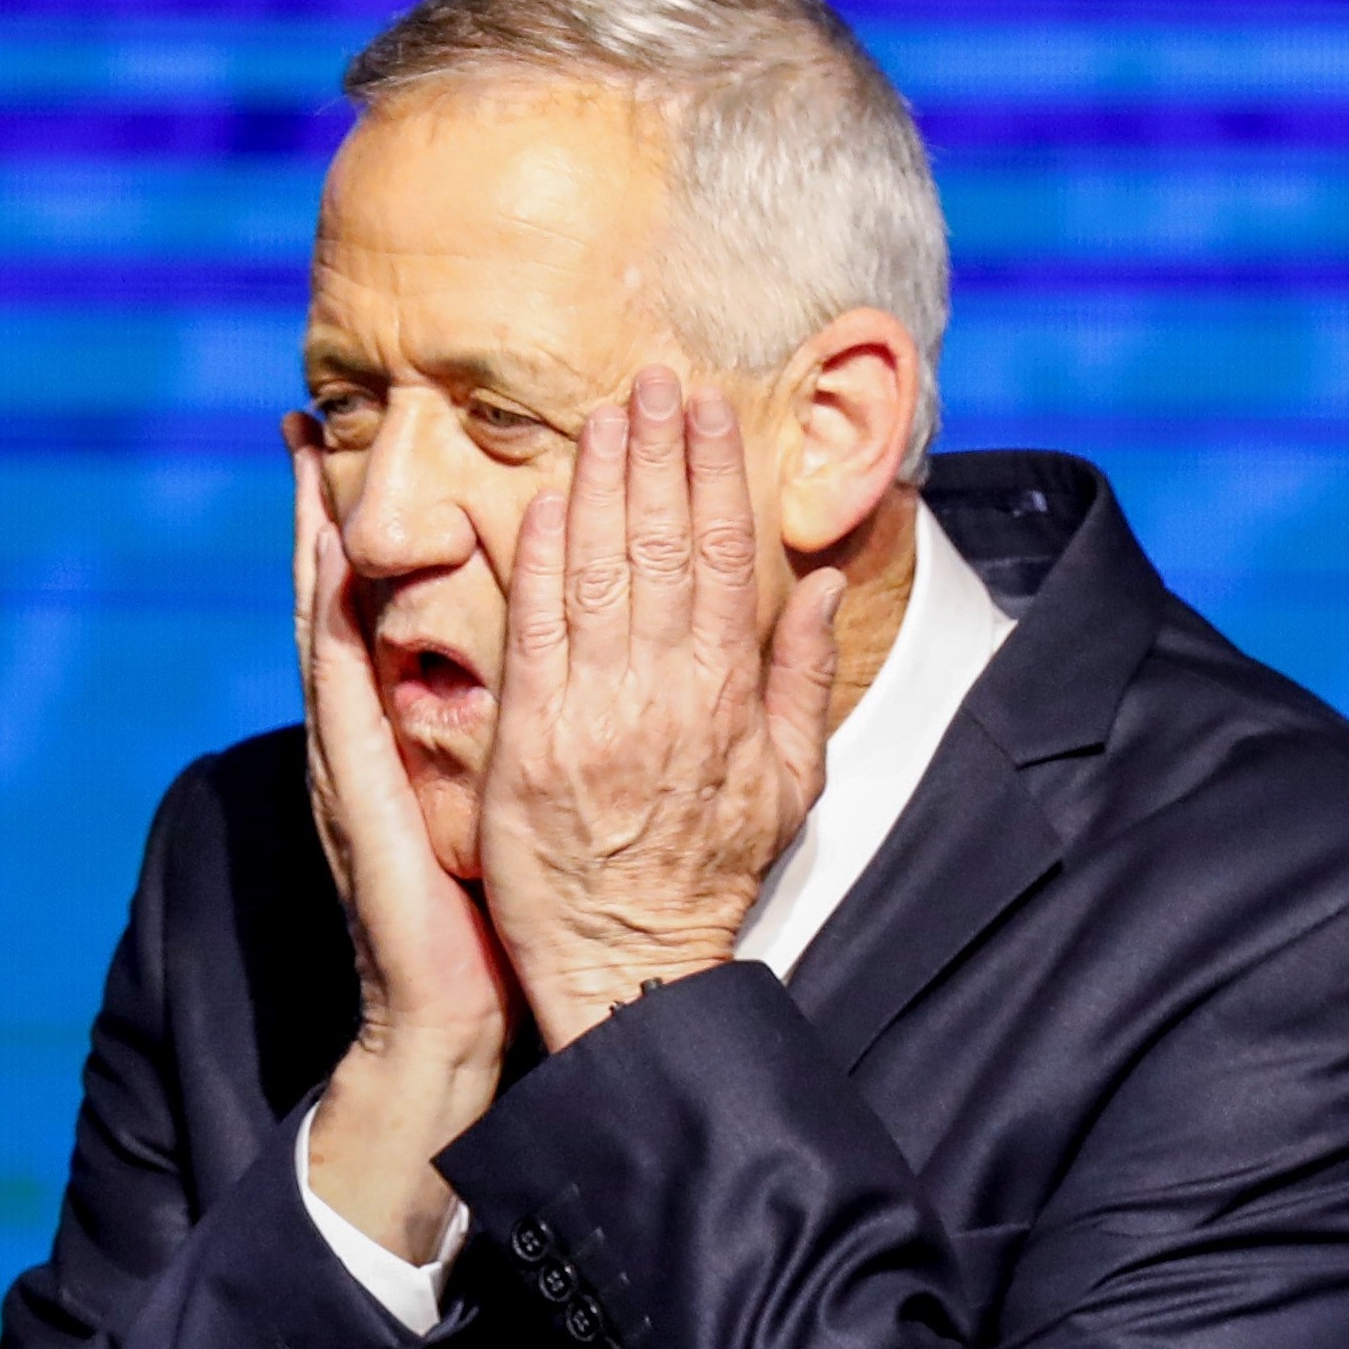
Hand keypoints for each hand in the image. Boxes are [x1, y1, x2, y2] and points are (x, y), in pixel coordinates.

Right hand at [296, 457, 511, 1258]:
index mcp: (408, 740)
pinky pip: (343, 696)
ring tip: (299, 465)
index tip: (367, 460)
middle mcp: (369, 741)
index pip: (391, 619)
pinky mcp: (358, 801)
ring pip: (327, 633)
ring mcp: (352, 769)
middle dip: (320, 514)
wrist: (458, 1023)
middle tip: (305, 422)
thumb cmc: (501, 922)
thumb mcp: (513, 810)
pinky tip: (324, 571)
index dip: (375, 539)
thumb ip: (519, 738)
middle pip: (341, 606)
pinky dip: (330, 627)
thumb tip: (556, 679)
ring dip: (311, 547)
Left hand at [477, 370, 842, 1048]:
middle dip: (657, 453)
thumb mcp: (792, 784)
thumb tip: (819, 586)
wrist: (633, 966)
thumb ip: (803, 678)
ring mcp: (592, 714)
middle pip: (659, 546)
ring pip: (595, 572)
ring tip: (600, 415)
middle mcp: (663, 693)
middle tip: (652, 382)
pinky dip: (535, 564)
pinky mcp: (529, 741)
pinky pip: (533, 632)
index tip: (706, 413)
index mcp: (728, 697)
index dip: (712, 476)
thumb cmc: (710, 879)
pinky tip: (538, 502)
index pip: (720, 558)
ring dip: (596, 483)